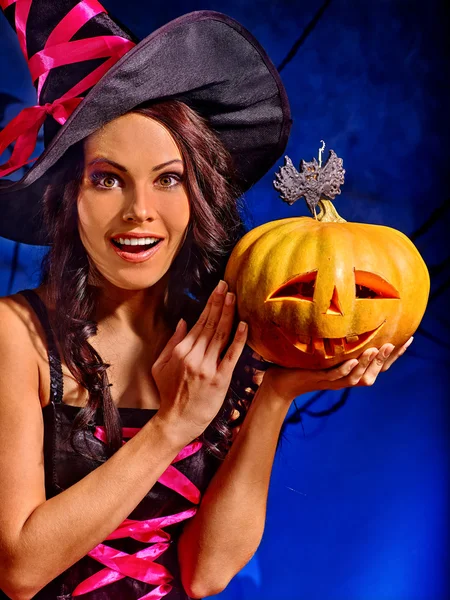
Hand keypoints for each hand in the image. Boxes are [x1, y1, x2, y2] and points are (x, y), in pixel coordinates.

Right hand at [151, 280, 247, 442]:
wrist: (177, 421)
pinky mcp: (220, 380)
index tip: (218, 289)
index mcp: (180, 351)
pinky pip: (231, 356)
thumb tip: (184, 321)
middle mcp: (194, 357)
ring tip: (234, 297)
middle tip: (227, 286)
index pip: (199, 322)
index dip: (210, 304)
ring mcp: (208, 368)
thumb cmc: (169, 394)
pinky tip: (244, 325)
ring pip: (221, 336)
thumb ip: (172, 342)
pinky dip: (238, 339)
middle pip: (211, 325)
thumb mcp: (161, 366)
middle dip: (220, 303)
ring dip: (228, 314)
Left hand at [260, 338, 413, 403]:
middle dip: (385, 359)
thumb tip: (348, 313)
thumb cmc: (303, 364)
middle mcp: (345, 377)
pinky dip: (346, 369)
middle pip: (373, 372)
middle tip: (395, 344)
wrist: (281, 382)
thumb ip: (338, 338)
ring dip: (368, 363)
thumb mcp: (324, 349)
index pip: (379, 364)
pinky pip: (335, 376)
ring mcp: (333, 381)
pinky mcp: (319, 379)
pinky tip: (353, 360)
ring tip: (378, 349)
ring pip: (357, 376)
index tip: (409, 339)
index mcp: (350, 370)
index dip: (394, 355)